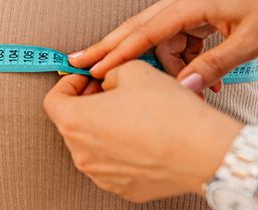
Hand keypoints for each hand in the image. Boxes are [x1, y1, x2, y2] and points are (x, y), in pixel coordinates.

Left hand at [43, 61, 242, 202]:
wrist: (204, 150)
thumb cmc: (169, 112)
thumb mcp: (134, 70)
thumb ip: (110, 72)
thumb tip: (107, 82)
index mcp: (76, 122)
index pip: (54, 100)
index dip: (69, 83)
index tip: (86, 78)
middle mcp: (83, 154)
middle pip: (73, 124)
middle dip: (89, 104)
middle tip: (113, 90)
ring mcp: (103, 176)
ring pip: (95, 145)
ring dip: (106, 127)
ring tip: (135, 112)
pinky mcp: (125, 188)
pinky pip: (115, 163)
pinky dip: (123, 148)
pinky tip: (147, 135)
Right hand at [70, 0, 257, 89]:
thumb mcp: (249, 43)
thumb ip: (214, 66)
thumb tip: (183, 89)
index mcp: (191, 2)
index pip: (144, 30)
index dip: (116, 51)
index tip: (91, 67)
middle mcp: (184, 1)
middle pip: (138, 28)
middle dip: (111, 48)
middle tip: (77, 64)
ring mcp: (190, 7)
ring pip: (161, 41)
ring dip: (173, 68)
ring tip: (204, 91)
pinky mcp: (198, 15)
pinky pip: (179, 42)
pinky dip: (187, 63)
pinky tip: (209, 82)